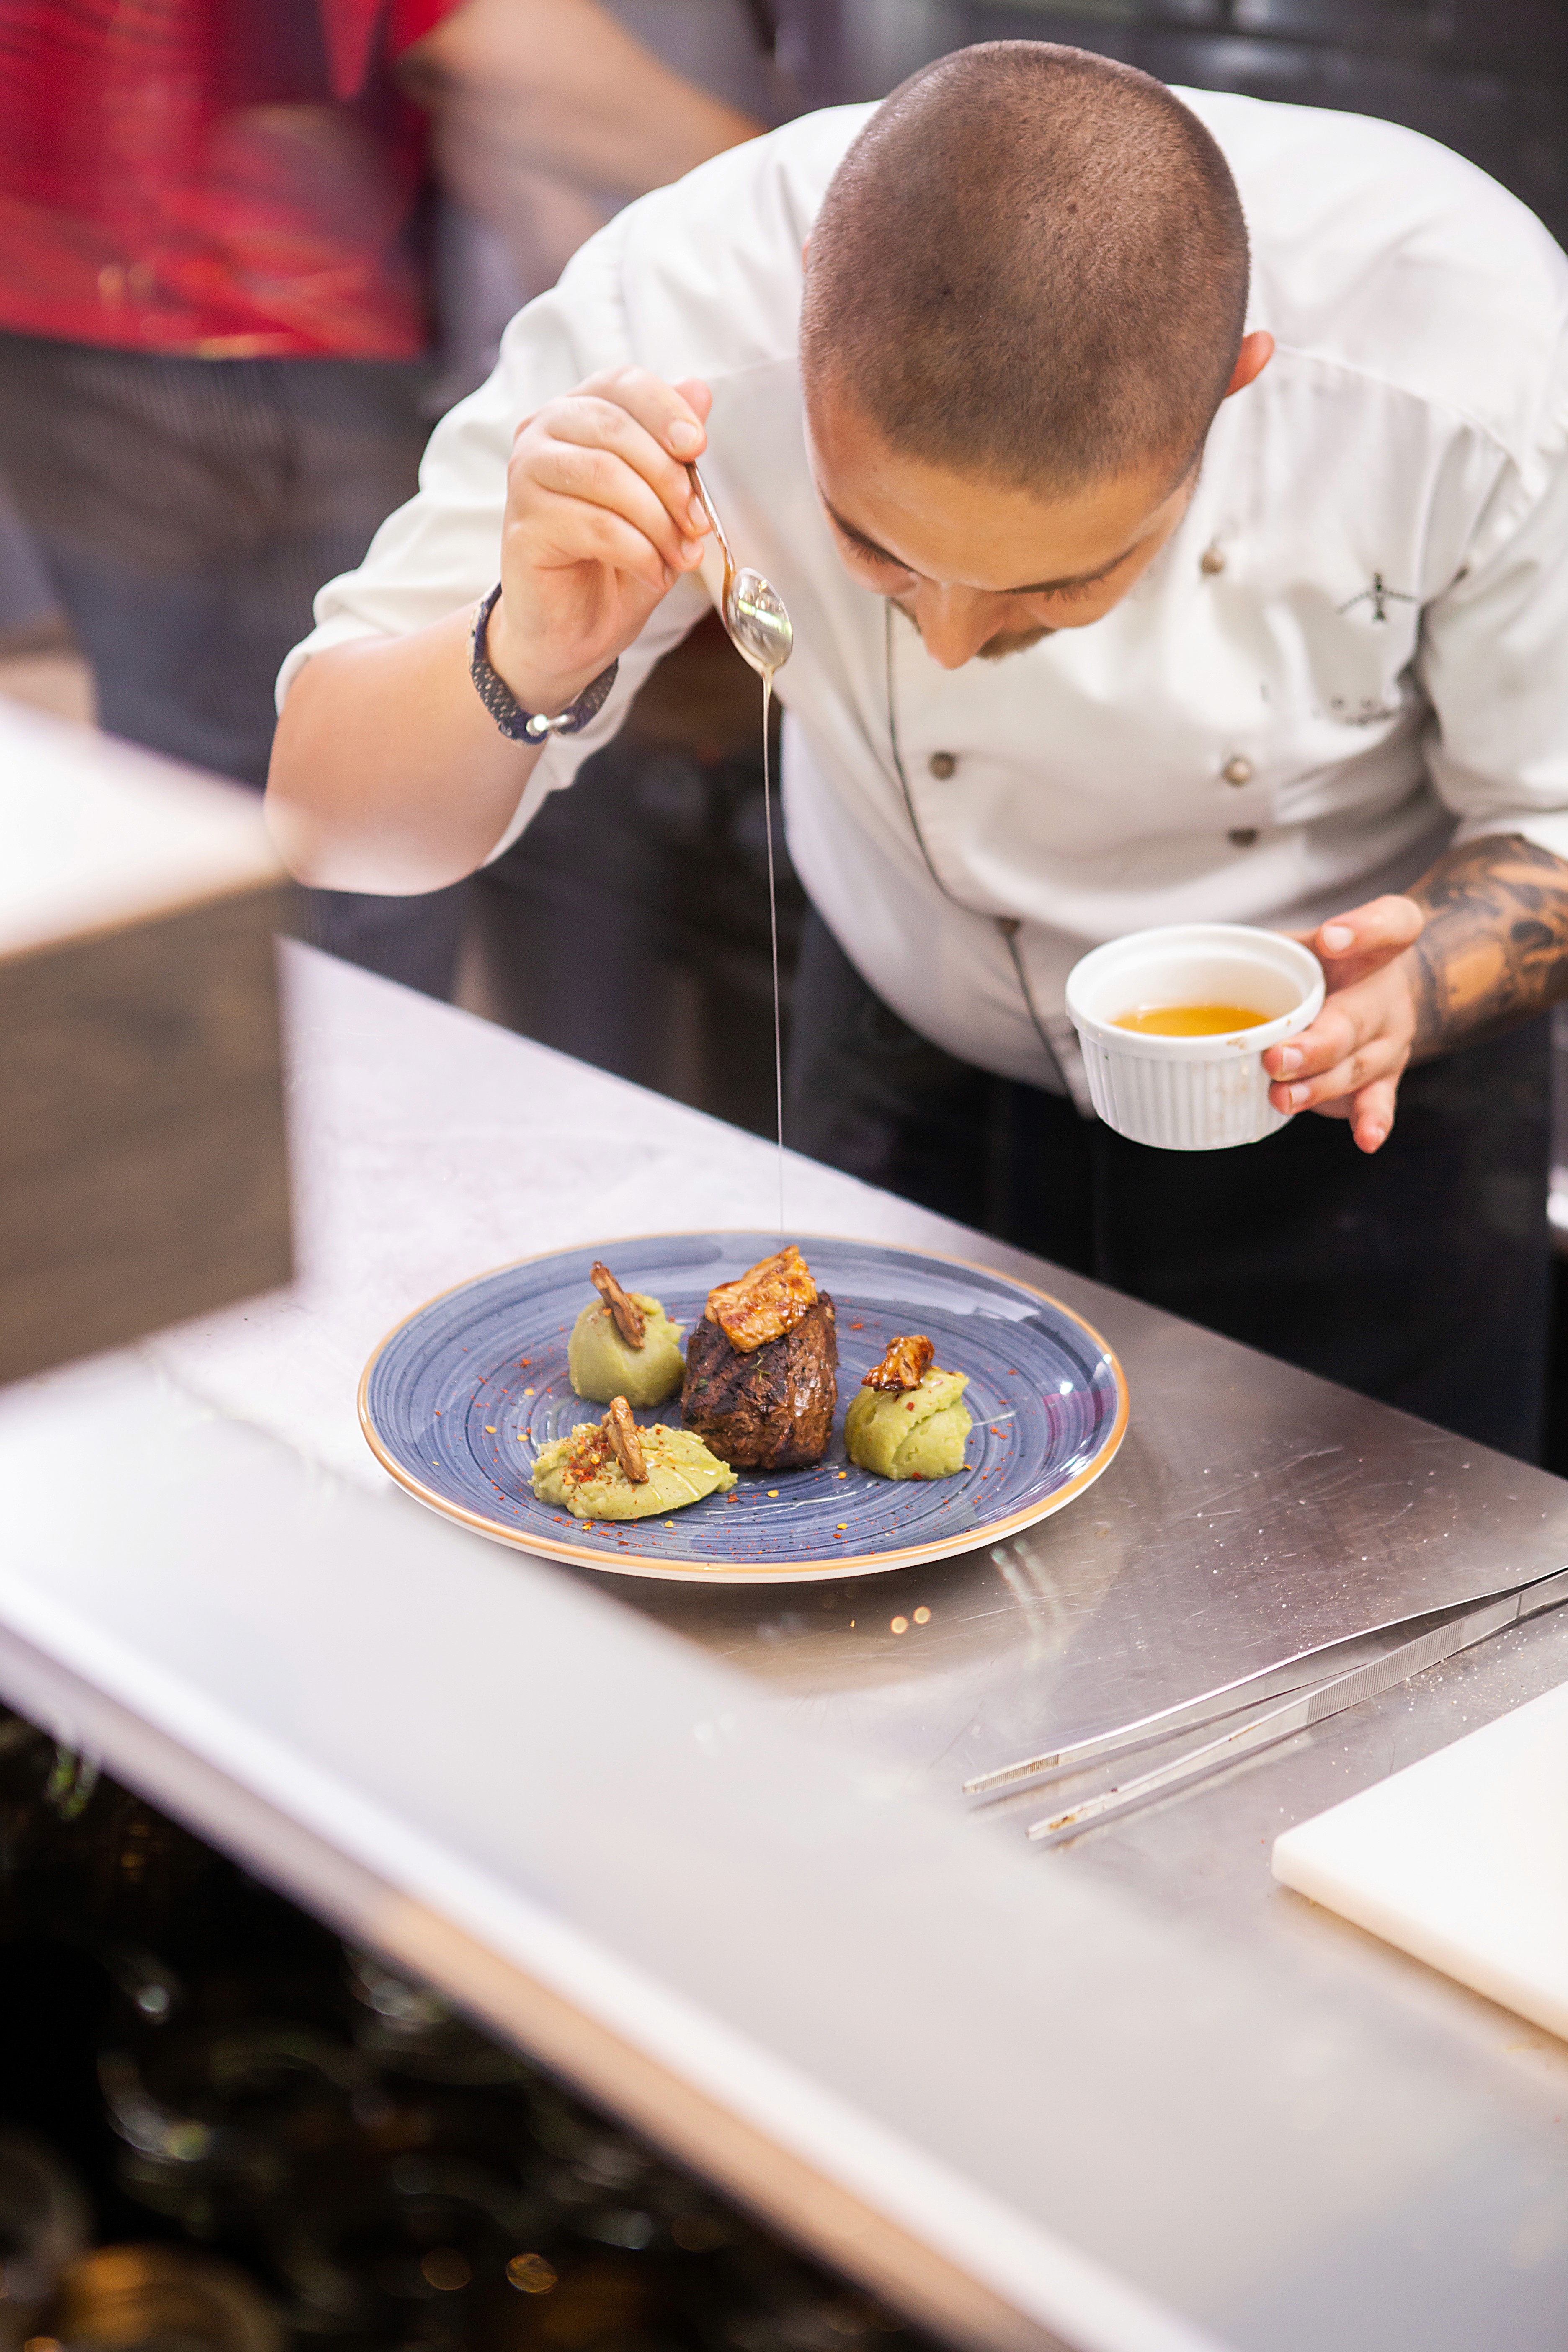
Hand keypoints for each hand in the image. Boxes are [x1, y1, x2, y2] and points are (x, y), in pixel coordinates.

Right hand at [486, 365, 712, 714]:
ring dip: (657, 520)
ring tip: (682, 555)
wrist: (575, 628)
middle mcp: (542, 432)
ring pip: (604, 474)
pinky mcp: (523, 525)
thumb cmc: (617, 560)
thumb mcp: (662, 500)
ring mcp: (525, 475)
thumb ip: (674, 447)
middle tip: (699, 523)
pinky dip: (638, 552)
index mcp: (578, 413)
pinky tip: (654, 574)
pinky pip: (594, 525)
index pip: (622, 384)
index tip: (698, 447)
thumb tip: (699, 390)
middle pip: (615, 428)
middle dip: (670, 478)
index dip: (665, 409)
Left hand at [1262, 895, 1425, 1153]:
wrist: (1380, 998)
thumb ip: (1267, 948)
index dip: (1363, 930)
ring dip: (1317, 1087)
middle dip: (1314, 1044)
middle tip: (1276, 1058)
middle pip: (1356, 1019)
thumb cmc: (1327, 969)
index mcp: (1376, 948)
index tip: (1331, 937)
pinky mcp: (1385, 1079)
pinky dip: (1371, 1121)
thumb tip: (1178, 959)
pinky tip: (1365, 1138)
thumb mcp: (1304, 943)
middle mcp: (1388, 994)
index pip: (1390, 924)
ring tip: (1281, 1097)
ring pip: (1355, 1067)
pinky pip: (1379, 1102)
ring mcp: (1389, 1041)